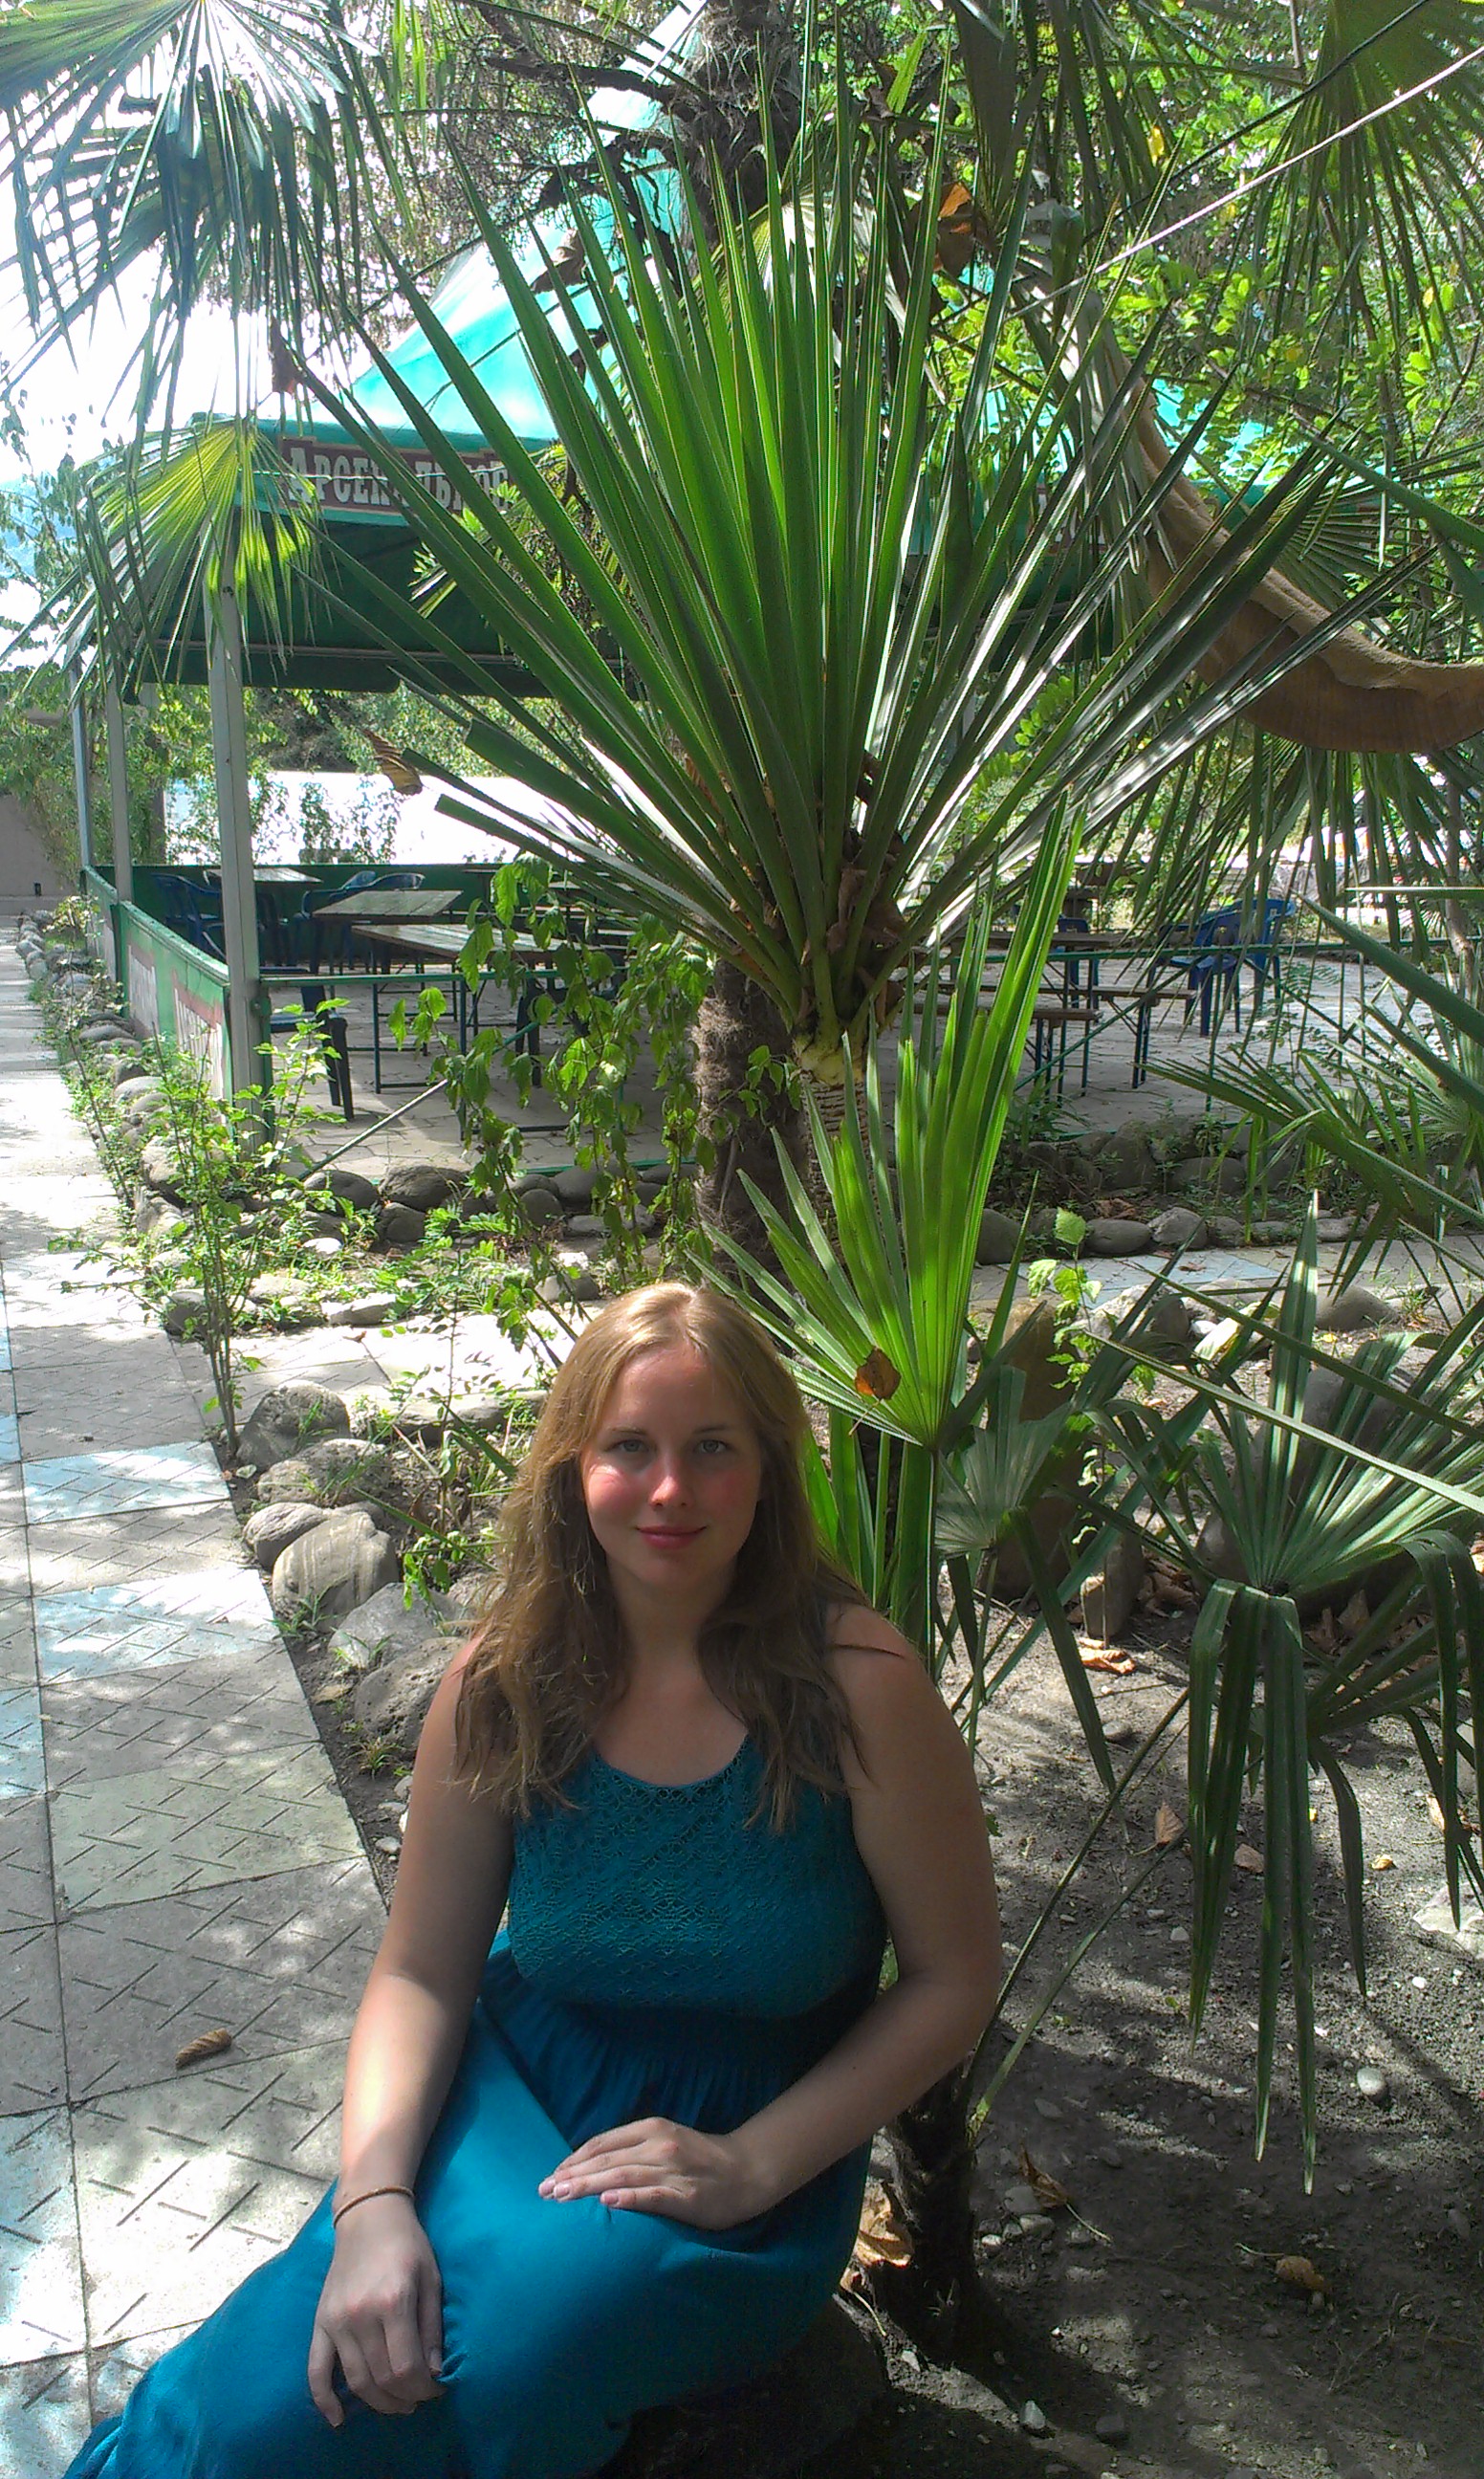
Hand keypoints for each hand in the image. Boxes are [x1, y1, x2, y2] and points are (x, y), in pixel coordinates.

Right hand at [308, 2195, 443, 2426]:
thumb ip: (432, 2328)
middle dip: (405, 2398)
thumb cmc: (408, 2245)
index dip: (424, 2388)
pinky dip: (324, 2400)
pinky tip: (337, 2420)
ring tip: (398, 2405)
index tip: (437, 2389)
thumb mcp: (431, 2280)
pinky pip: (316, 2369)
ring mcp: (335, 2321)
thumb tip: (435, 2373)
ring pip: (355, 2381)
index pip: (407, 2367)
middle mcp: (360, 2315)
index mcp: (392, 2302)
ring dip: (378, 2403)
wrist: (368, 2217)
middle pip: (382, 2379)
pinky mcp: (320, 2322)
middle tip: (420, 2399)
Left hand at [539, 2117, 771, 2228]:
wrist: (748, 2170)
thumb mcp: (666, 2142)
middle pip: (605, 2159)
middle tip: (544, 2191)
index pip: (602, 2143)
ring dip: (587, 2186)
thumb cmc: (701, 2160)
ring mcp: (672, 2170)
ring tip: (562, 2196)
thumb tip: (593, 2166)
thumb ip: (634, 2149)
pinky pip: (652, 2196)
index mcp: (652, 2129)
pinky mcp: (685, 2196)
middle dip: (571, 2175)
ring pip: (621, 2176)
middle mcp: (658, 2145)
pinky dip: (628, 2198)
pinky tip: (607, 2203)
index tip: (551, 2175)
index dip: (573, 2159)